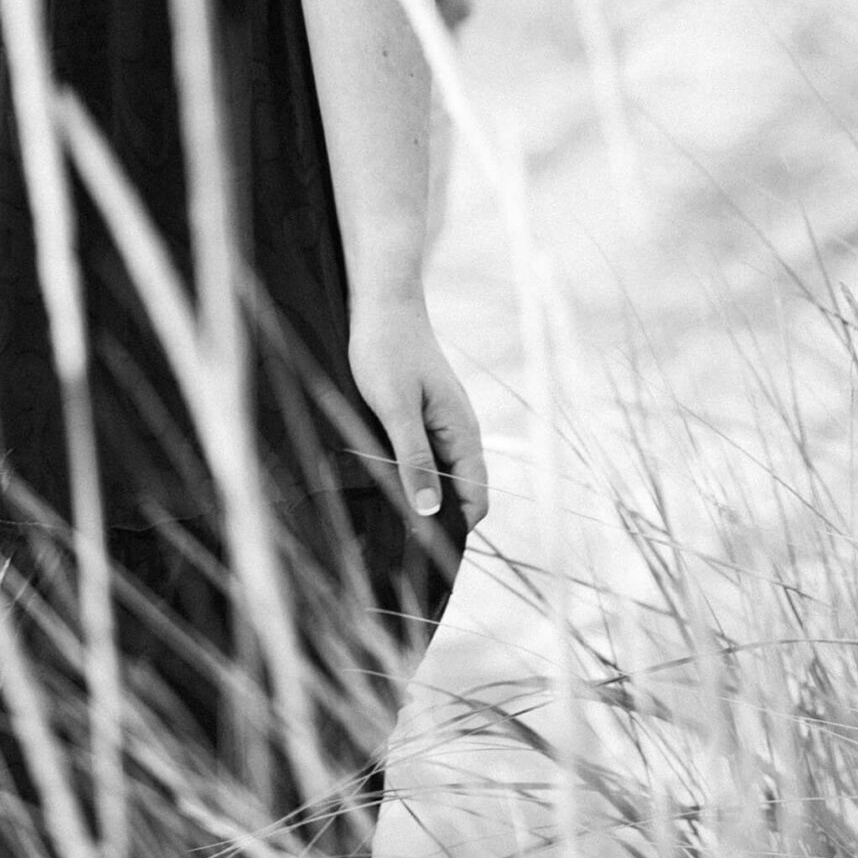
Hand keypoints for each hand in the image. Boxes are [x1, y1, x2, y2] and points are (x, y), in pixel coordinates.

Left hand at [349, 301, 487, 532]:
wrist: (384, 304)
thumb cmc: (388, 349)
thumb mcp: (395, 408)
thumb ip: (413, 459)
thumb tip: (429, 512)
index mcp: (462, 433)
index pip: (475, 500)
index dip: (455, 531)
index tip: (423, 553)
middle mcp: (460, 432)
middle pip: (460, 493)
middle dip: (436, 520)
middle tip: (396, 541)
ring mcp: (443, 424)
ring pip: (441, 476)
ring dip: (420, 496)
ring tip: (385, 514)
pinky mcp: (425, 416)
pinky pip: (426, 457)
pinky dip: (410, 474)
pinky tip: (382, 478)